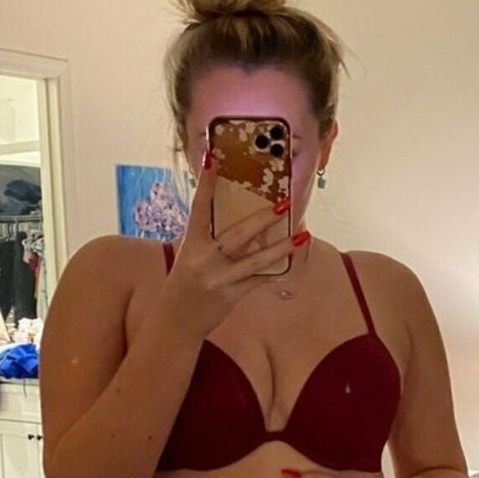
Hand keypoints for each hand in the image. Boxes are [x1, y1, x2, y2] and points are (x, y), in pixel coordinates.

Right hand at [164, 151, 304, 339]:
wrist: (176, 319)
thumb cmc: (185, 281)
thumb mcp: (190, 254)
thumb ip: (209, 236)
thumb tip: (237, 214)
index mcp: (192, 243)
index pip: (199, 207)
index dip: (206, 183)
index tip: (213, 158)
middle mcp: (204, 259)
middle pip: (237, 234)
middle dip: (262, 219)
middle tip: (284, 202)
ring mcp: (220, 278)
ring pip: (256, 260)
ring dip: (281, 247)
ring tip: (302, 235)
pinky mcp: (232, 294)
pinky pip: (259, 280)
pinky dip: (276, 271)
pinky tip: (293, 261)